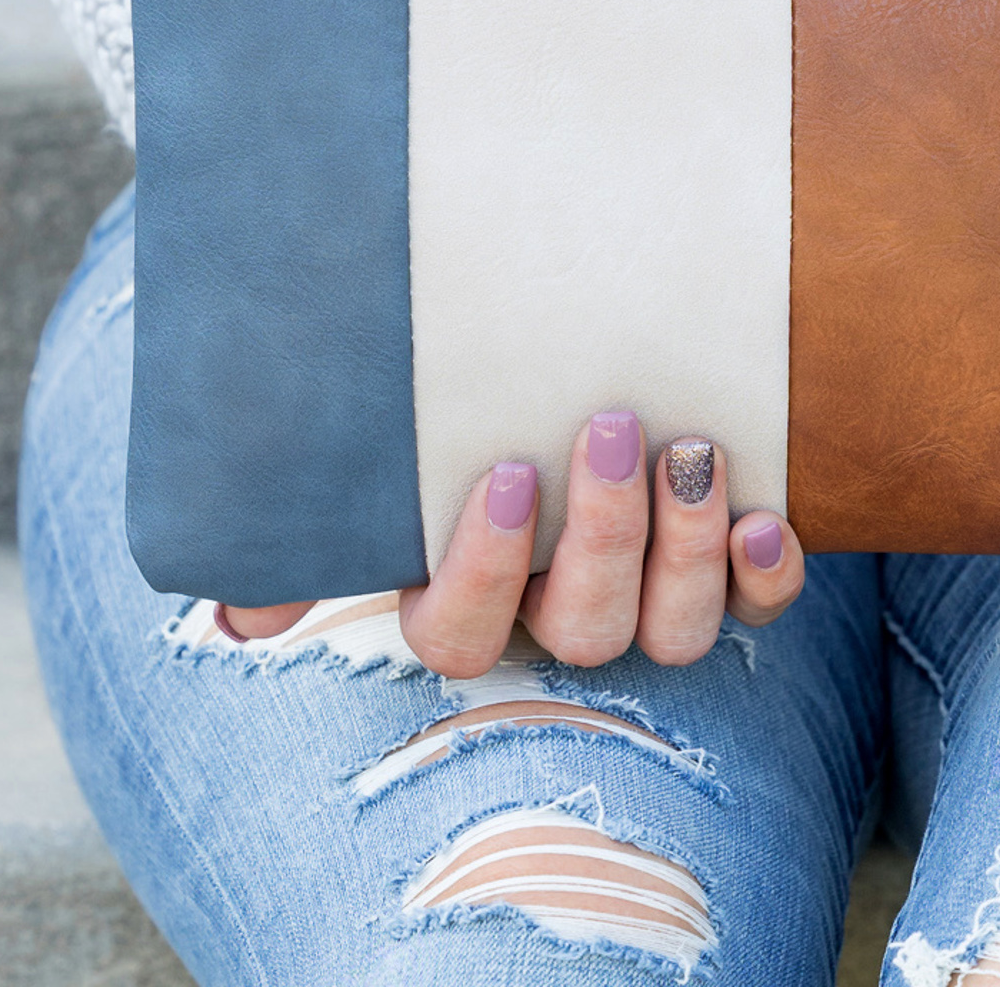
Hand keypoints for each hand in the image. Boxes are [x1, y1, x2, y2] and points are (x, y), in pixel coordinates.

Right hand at [217, 413, 803, 677]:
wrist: (586, 368)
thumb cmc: (471, 418)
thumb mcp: (389, 463)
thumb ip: (314, 529)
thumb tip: (233, 619)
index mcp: (470, 597)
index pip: (461, 632)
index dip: (486, 569)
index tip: (507, 473)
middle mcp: (561, 613)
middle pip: (584, 627)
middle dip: (604, 532)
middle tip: (614, 425)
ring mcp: (650, 603)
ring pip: (672, 632)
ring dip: (686, 547)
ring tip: (691, 450)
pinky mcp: (729, 577)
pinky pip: (757, 612)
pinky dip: (766, 576)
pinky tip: (766, 520)